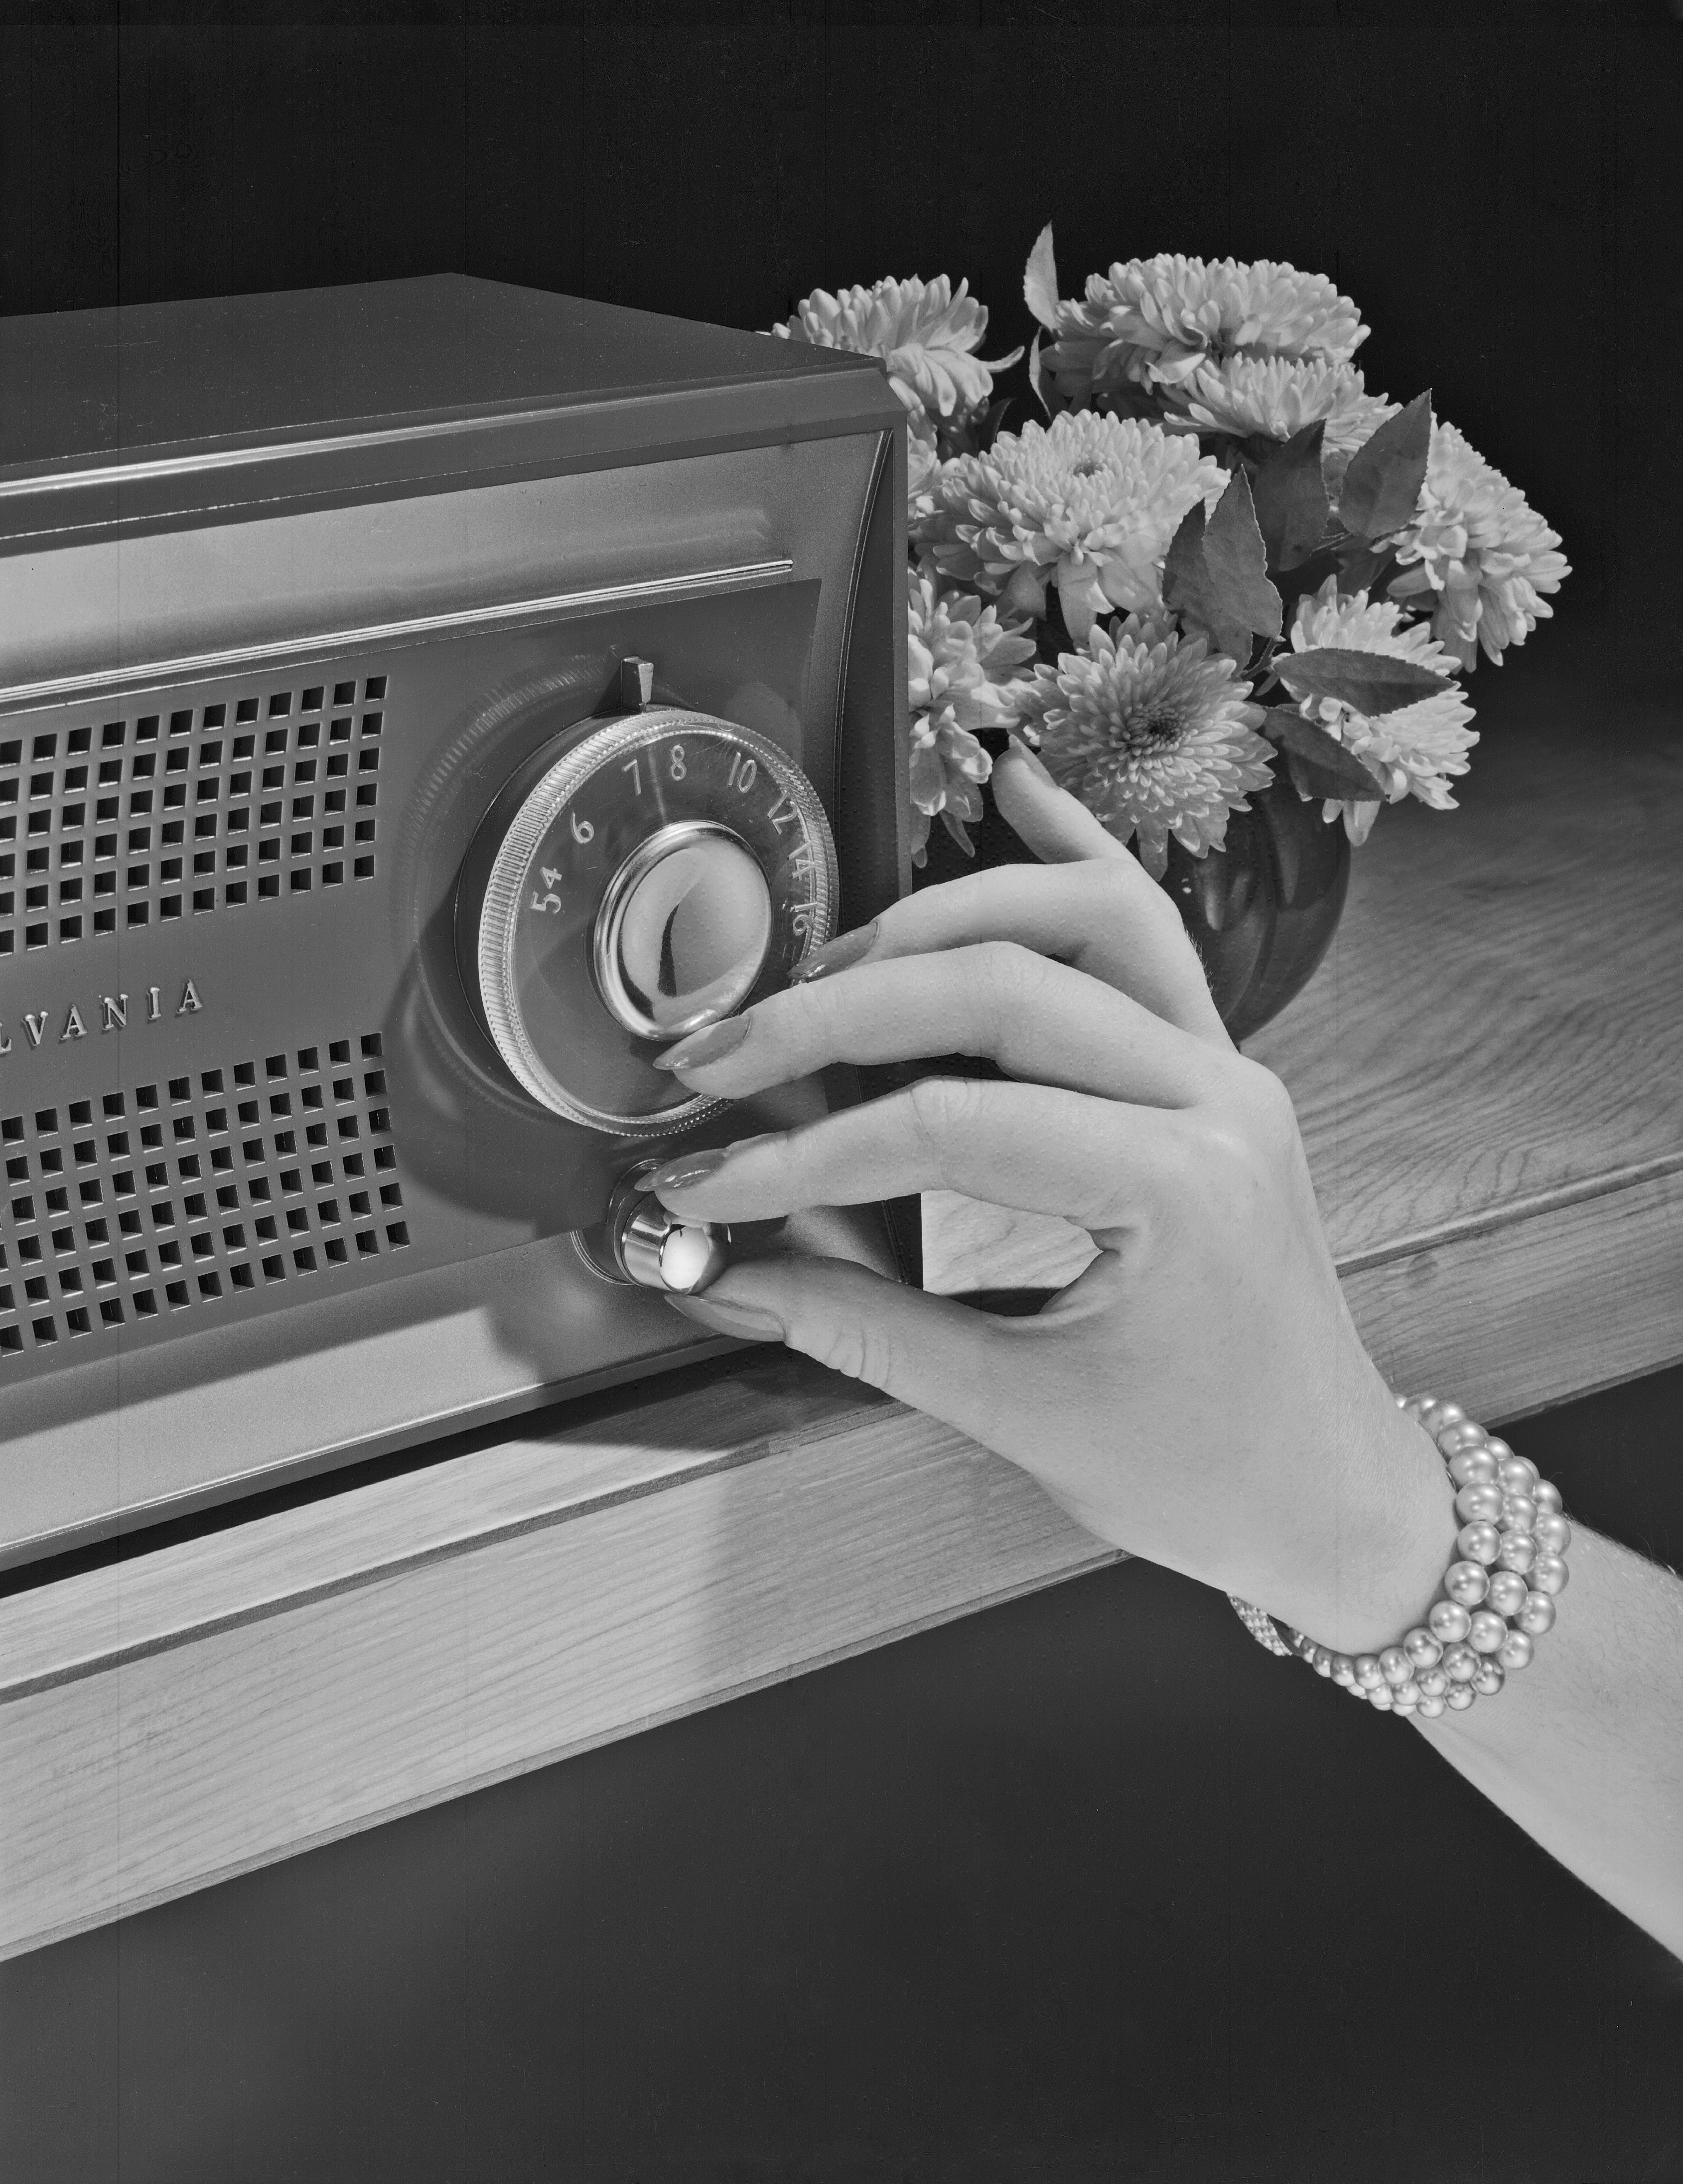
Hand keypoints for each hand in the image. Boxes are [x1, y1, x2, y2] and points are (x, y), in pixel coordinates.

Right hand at [648, 745, 1451, 1654]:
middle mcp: (1217, 1103)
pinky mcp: (1216, 1071)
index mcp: (1179, 1192)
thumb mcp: (1025, 1417)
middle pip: (1004, 989)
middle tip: (725, 1058)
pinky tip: (1015, 792)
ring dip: (943, 917)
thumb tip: (729, 1276)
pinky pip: (1150, 933)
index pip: (951, 1125)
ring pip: (1086, 920)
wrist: (1329, 1494)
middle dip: (839, 1014)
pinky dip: (1075, 860)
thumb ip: (867, 1333)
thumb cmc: (1208, 1473)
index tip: (712, 1182)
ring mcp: (1226, 1072)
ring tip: (826, 958)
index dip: (808, 1153)